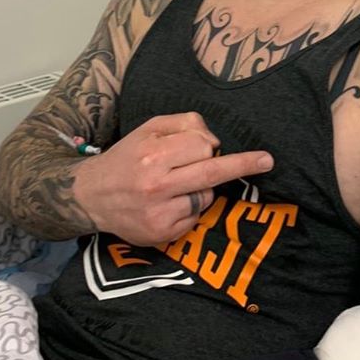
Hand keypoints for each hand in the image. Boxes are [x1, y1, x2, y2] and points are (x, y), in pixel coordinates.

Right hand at [73, 112, 273, 244]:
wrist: (91, 197)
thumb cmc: (125, 158)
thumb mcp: (148, 129)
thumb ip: (183, 124)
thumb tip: (213, 138)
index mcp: (153, 155)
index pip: (202, 146)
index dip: (208, 144)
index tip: (214, 146)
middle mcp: (156, 185)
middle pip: (213, 173)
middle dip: (244, 165)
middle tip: (268, 160)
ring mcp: (160, 213)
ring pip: (206, 197)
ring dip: (201, 189)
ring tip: (175, 186)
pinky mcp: (162, 234)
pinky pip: (194, 218)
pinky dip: (189, 210)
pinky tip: (168, 205)